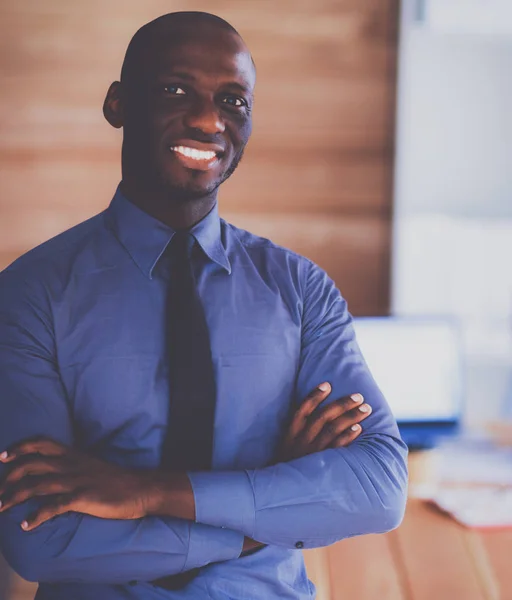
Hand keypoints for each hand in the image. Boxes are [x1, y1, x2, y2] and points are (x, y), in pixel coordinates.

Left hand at [0, 438, 161, 529]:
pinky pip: (54, 505)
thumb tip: (53, 472)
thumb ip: (72, 465)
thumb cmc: (116, 479)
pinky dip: (36, 515)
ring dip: (14, 496)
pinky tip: (25, 524)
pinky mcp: (83, 498)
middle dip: (9, 476)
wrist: (140, 488)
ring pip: (37, 484)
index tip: (3, 456)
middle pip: (32, 464)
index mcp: (74, 455)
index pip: (42, 443)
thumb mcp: (91, 465)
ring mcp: (77, 480)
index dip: (20, 448)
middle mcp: (71, 465)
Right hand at [277, 382, 371, 461]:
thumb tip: (318, 410)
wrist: (282, 491)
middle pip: (323, 417)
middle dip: (342, 404)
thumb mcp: (287, 445)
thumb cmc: (289, 464)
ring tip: (366, 409)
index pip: (302, 410)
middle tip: (359, 396)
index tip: (327, 384)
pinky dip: (347, 437)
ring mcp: (312, 453)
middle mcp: (301, 441)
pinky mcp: (322, 465)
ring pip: (332, 430)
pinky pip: (336, 448)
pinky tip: (358, 428)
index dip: (314, 396)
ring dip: (350, 418)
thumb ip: (299, 430)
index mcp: (291, 434)